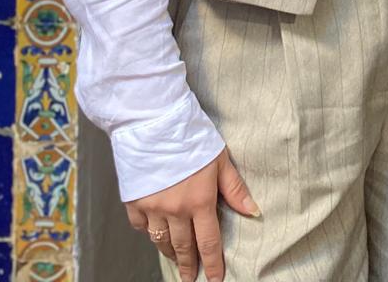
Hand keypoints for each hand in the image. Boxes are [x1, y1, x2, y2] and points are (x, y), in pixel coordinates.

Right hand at [126, 148, 257, 281]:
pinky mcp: (134, 201)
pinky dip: (149, 233)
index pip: (209, 242)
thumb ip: (234, 189)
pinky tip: (155, 233)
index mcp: (200, 200)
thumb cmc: (191, 136)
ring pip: (161, 241)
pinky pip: (141, 227)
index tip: (215, 279)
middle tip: (191, 278)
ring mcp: (152, 207)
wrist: (153, 121)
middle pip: (184, 247)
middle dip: (189, 265)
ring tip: (177, 259)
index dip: (213, 263)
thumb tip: (253, 211)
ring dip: (170, 252)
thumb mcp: (220, 159)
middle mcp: (175, 210)